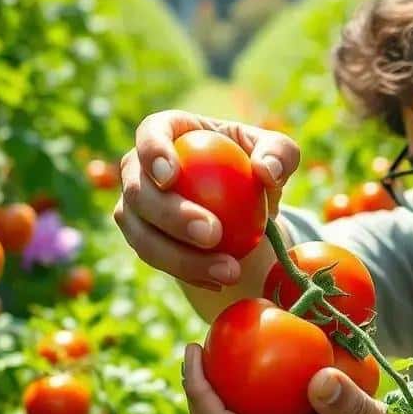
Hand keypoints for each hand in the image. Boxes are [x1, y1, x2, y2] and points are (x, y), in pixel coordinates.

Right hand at [114, 110, 299, 290]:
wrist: (241, 207)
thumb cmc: (256, 168)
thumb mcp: (277, 154)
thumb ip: (278, 154)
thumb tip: (266, 171)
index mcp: (166, 132)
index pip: (149, 133)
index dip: (152, 153)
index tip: (172, 176)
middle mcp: (138, 168)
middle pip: (138, 191)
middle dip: (171, 216)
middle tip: (213, 234)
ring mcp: (134, 207)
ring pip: (142, 235)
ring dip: (181, 258)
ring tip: (227, 271)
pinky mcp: (142, 240)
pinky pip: (159, 261)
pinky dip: (190, 274)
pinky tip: (220, 282)